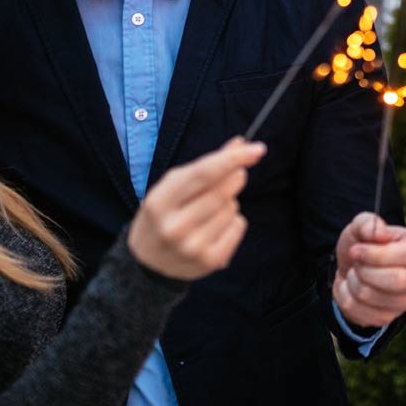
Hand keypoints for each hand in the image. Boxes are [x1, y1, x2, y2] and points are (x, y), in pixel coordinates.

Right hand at [128, 138, 264, 279]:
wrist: (147, 262)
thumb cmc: (164, 214)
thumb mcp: (173, 186)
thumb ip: (206, 164)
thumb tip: (241, 143)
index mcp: (159, 202)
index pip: (203, 174)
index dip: (233, 159)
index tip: (257, 149)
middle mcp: (174, 227)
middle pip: (222, 192)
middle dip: (235, 177)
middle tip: (233, 176)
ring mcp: (192, 247)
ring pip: (232, 208)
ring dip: (230, 202)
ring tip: (209, 212)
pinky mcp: (210, 261)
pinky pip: (239, 226)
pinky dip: (234, 221)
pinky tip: (215, 228)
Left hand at [334, 212, 405, 330]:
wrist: (352, 267)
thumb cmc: (363, 243)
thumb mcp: (361, 225)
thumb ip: (367, 222)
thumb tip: (376, 232)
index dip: (376, 254)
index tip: (356, 249)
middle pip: (397, 280)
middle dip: (364, 270)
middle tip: (355, 261)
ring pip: (373, 295)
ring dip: (353, 281)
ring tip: (356, 272)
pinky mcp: (390, 317)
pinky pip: (361, 311)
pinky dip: (346, 297)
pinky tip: (352, 288)